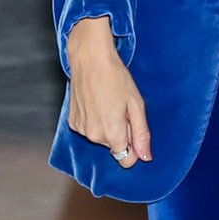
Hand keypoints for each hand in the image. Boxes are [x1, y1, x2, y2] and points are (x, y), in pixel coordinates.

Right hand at [65, 17, 151, 168]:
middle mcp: (94, 136)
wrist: (90, 59)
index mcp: (113, 134)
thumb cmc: (116, 78)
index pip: (126, 160)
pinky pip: (89, 129)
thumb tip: (146, 157)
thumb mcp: (136, 105)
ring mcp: (81, 129)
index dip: (134, 146)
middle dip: (121, 132)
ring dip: (107, 126)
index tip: (133, 128)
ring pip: (101, 138)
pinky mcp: (72, 122)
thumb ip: (141, 134)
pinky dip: (94, 120)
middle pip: (114, 147)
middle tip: (122, 108)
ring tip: (108, 102)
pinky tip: (96, 102)